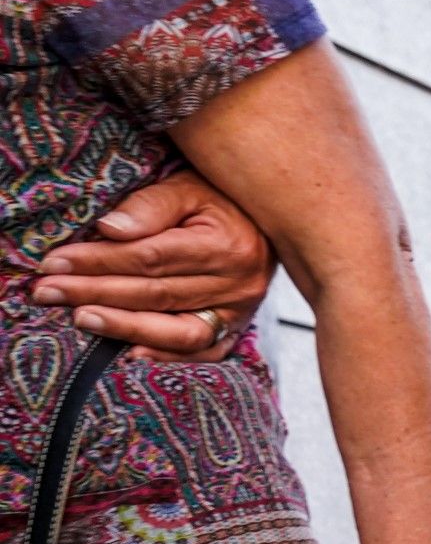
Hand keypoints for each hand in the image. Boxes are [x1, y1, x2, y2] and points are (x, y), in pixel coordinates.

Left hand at [33, 169, 273, 359]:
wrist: (268, 219)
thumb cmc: (220, 198)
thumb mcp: (186, 187)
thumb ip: (149, 206)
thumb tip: (107, 229)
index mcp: (226, 245)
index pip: (149, 258)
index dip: (99, 261)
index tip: (55, 263)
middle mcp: (238, 284)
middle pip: (156, 293)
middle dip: (96, 292)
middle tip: (49, 292)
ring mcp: (240, 311)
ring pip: (177, 329)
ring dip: (125, 326)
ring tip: (82, 319)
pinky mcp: (238, 328)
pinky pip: (203, 352)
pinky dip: (166, 356)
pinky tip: (130, 353)